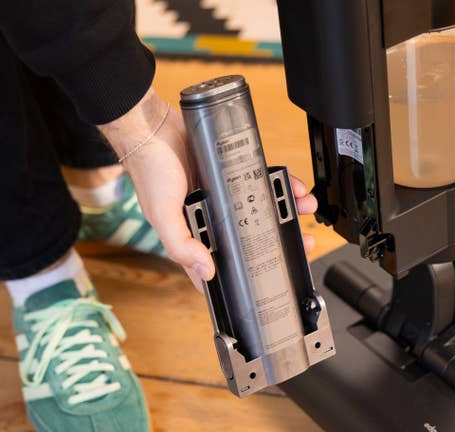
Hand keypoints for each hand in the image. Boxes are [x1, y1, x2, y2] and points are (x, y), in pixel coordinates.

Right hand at [100, 87, 317, 288]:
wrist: (153, 127)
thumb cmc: (150, 171)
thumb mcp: (162, 215)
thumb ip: (181, 245)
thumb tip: (206, 271)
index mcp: (194, 235)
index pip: (218, 265)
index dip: (241, 277)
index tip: (266, 281)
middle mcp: (211, 218)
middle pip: (249, 238)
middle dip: (277, 242)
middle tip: (300, 244)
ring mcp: (224, 196)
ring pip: (261, 209)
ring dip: (286, 211)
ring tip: (305, 211)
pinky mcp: (233, 172)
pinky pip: (262, 181)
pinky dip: (280, 184)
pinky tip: (293, 187)